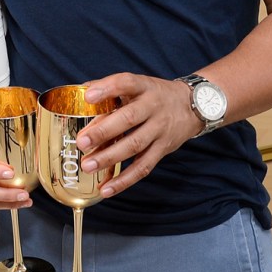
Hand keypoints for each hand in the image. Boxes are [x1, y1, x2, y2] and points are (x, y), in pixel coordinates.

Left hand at [76, 74, 199, 196]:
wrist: (192, 106)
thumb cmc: (154, 95)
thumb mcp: (138, 84)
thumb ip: (110, 89)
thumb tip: (80, 93)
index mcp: (143, 87)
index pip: (126, 83)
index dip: (108, 89)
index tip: (89, 97)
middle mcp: (153, 107)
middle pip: (129, 118)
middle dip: (104, 131)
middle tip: (82, 142)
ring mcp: (159, 129)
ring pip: (135, 145)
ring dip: (110, 158)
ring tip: (88, 166)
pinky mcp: (162, 150)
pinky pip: (143, 167)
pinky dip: (124, 180)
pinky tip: (106, 189)